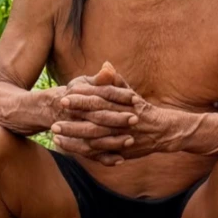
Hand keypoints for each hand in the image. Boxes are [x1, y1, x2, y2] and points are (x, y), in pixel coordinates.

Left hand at [50, 62, 177, 163]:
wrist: (162, 131)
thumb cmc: (141, 109)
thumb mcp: (130, 93)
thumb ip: (115, 80)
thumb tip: (105, 64)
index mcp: (122, 105)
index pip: (100, 100)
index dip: (82, 99)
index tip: (65, 95)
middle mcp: (120, 122)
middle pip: (94, 121)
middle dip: (74, 120)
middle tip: (54, 118)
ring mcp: (119, 138)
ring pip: (94, 139)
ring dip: (73, 137)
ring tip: (55, 134)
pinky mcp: (118, 151)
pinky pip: (97, 153)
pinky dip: (80, 150)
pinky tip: (64, 146)